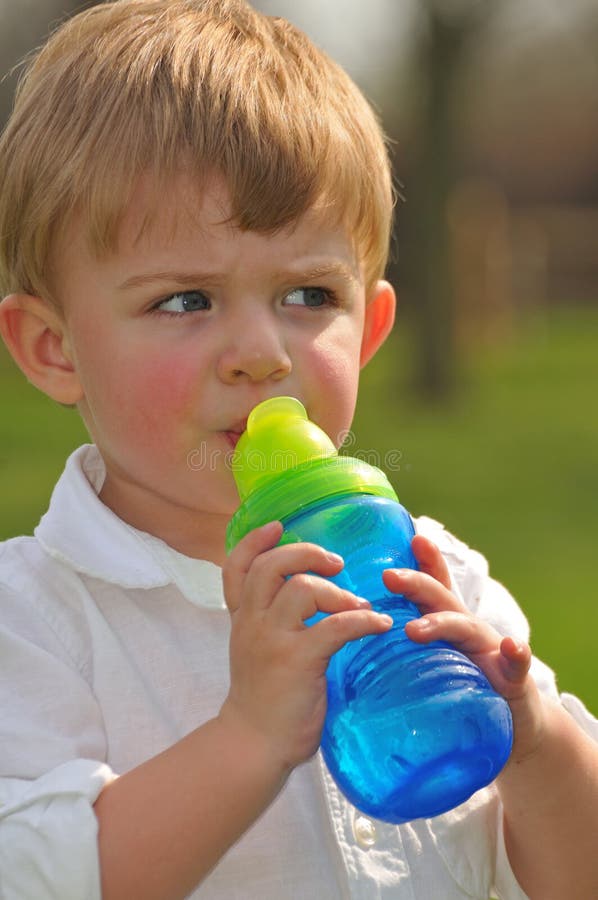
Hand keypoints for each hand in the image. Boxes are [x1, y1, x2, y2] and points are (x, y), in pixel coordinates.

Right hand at [221, 521, 392, 770]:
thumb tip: (307, 596)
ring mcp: (272, 640)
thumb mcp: (254, 651)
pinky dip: (363, 620)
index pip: (237, 567)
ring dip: (338, 592)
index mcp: (242, 619)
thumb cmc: (263, 699)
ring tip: (360, 606)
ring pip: (302, 588)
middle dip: (306, 553)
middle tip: (336, 563)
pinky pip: (335, 625)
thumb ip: (269, 623)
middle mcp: (252, 622)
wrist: (254, 744)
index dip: (254, 541)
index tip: (276, 525)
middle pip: (271, 566)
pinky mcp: (297, 660)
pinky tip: (379, 625)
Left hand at [382, 535, 546, 765]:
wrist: (517, 724)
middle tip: (389, 577)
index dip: (424, 561)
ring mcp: (491, 653)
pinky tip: (512, 648)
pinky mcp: (515, 682)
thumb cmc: (466, 689)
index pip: (433, 587)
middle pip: (441, 600)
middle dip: (416, 584)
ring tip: (417, 629)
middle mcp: (468, 630)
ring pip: (467, 628)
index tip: (410, 537)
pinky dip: (517, 655)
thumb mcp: (432, 664)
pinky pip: (518, 666)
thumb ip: (403, 651)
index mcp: (446, 624)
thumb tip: (355, 641)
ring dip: (443, 623)